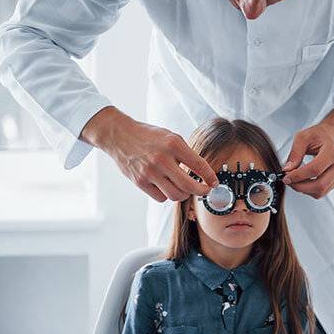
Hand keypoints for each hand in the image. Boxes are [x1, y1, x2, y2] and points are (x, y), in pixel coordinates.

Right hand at [80, 106, 218, 201]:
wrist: (119, 135)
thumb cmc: (148, 136)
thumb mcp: (170, 137)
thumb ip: (185, 154)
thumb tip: (201, 173)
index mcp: (173, 145)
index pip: (199, 165)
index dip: (210, 177)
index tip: (214, 182)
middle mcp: (162, 159)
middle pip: (189, 186)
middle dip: (201, 191)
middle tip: (205, 190)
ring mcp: (150, 172)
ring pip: (176, 195)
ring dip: (184, 194)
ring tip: (185, 188)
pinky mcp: (140, 182)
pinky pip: (161, 197)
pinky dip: (167, 194)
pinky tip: (167, 186)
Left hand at [281, 107, 333, 198]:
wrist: (333, 135)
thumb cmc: (320, 135)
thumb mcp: (303, 138)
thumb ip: (294, 154)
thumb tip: (287, 169)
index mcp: (332, 152)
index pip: (315, 169)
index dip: (298, 176)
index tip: (286, 177)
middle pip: (320, 185)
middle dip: (300, 187)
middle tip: (288, 181)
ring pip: (321, 191)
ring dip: (304, 190)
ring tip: (295, 181)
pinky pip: (323, 191)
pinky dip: (310, 190)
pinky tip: (303, 181)